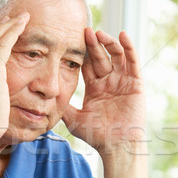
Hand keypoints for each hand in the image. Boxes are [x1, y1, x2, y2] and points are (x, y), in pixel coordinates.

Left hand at [62, 28, 145, 154]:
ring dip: (108, 43)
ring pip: (116, 56)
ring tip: (99, 33)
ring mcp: (123, 81)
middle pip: (100, 57)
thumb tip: (42, 99)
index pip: (87, 65)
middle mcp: (109, 82)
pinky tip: (122, 35)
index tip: (72, 38)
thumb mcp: (73, 119)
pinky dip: (129, 47)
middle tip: (85, 30)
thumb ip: (61, 107)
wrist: (117, 147)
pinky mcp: (136, 83)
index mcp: (95, 88)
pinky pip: (132, 62)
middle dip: (93, 44)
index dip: (81, 52)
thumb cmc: (97, 136)